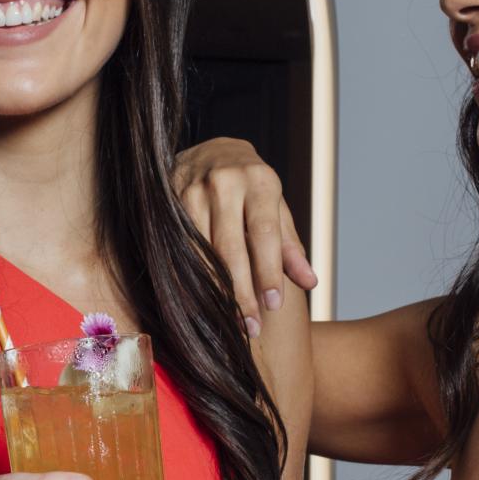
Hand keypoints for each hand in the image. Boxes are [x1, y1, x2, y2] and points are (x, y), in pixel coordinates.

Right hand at [173, 137, 316, 335]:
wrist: (210, 152)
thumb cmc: (250, 188)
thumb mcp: (276, 208)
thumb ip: (290, 246)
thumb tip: (310, 282)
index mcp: (259, 181)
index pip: (264, 234)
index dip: (268, 272)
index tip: (274, 305)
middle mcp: (224, 182)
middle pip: (230, 249)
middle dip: (240, 292)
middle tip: (251, 326)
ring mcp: (191, 191)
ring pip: (200, 252)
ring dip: (213, 292)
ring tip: (228, 322)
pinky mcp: (167, 202)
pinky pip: (178, 250)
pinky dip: (187, 280)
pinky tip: (197, 304)